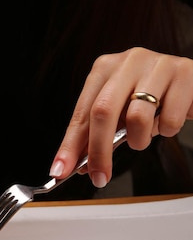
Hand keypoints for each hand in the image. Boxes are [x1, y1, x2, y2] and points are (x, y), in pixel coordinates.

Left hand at [50, 47, 192, 187]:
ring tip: (144, 137)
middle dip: (98, 152)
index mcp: (105, 69)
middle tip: (100, 177)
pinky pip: (169, 120)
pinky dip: (167, 130)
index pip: (81, 112)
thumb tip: (81, 165)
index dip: (70, 145)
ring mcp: (157, 65)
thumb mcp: (122, 112)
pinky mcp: (184, 75)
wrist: (192, 83)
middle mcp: (128, 61)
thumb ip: (100, 134)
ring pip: (137, 118)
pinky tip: (168, 119)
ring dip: (139, 141)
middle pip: (103, 112)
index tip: (60, 170)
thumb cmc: (154, 97)